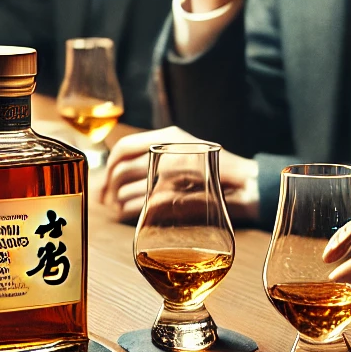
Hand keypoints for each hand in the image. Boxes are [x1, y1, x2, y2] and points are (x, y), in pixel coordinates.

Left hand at [99, 126, 258, 223]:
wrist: (245, 186)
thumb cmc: (212, 174)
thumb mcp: (182, 157)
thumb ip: (154, 161)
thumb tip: (113, 180)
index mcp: (168, 136)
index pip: (124, 147)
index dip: (109, 166)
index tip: (105, 181)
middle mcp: (169, 149)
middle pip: (122, 170)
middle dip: (110, 188)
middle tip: (108, 200)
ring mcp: (174, 171)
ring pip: (130, 189)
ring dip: (121, 202)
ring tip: (123, 208)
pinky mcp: (179, 193)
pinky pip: (144, 204)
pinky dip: (135, 212)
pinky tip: (137, 215)